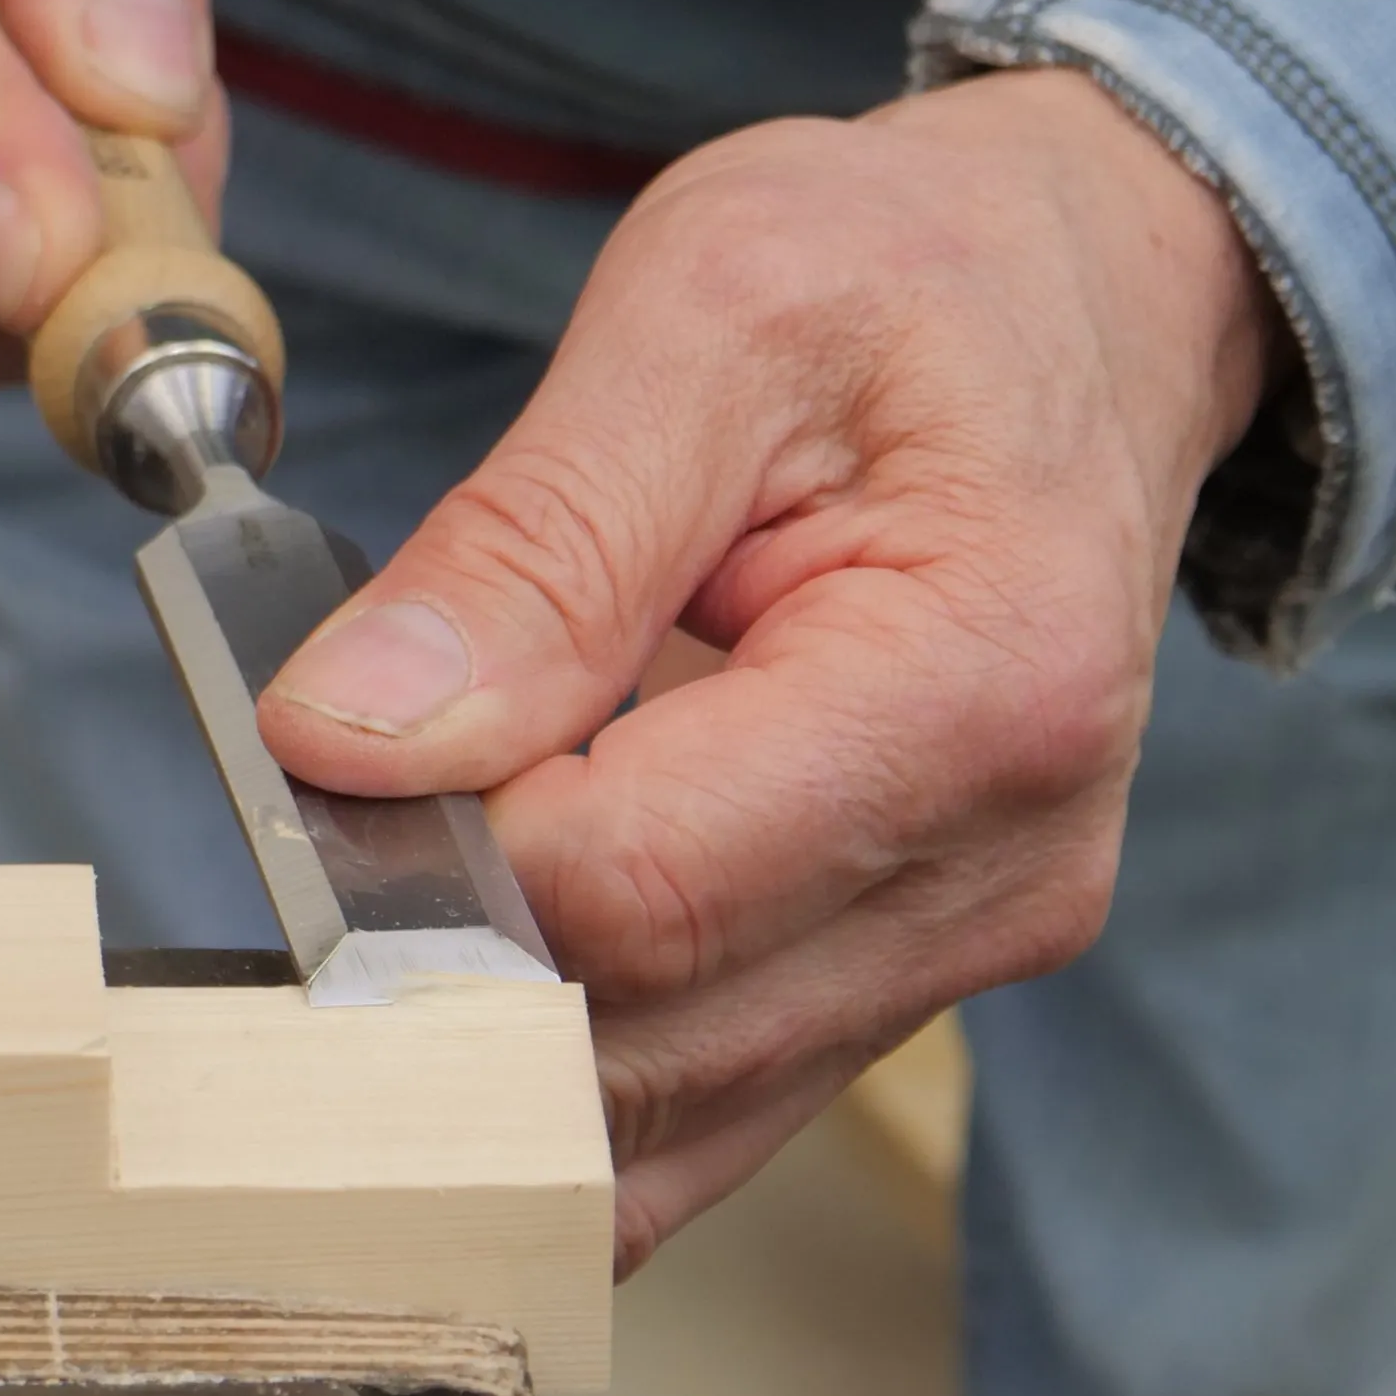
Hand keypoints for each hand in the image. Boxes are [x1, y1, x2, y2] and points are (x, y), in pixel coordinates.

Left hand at [254, 68, 1281, 1269]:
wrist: (1079, 297)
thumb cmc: (908, 274)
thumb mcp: (709, 314)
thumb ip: (530, 540)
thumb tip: (341, 738)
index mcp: (983, 690)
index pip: (635, 890)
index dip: (431, 848)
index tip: (317, 740)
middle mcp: (1002, 870)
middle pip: (636, 1042)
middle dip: (435, 957)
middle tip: (321, 807)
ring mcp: (963, 947)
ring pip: (652, 1121)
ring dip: (481, 1030)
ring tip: (388, 862)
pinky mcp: (906, 977)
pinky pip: (696, 1102)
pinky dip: (555, 1054)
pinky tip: (475, 936)